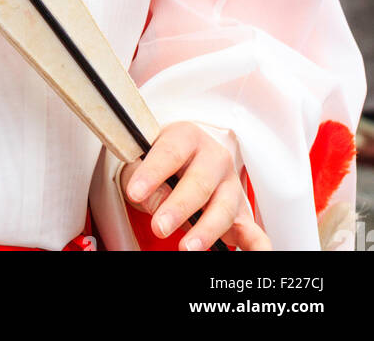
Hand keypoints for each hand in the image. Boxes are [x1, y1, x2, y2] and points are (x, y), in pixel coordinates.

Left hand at [120, 121, 271, 250]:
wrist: (181, 162)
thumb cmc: (158, 164)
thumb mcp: (141, 162)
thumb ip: (144, 181)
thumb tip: (156, 203)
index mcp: (186, 137)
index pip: (170, 153)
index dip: (152, 173)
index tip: (135, 192)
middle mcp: (214, 158)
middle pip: (200, 182)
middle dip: (179, 207)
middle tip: (159, 227)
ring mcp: (231, 186)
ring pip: (223, 207)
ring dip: (206, 229)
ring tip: (186, 247)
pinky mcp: (242, 214)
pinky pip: (255, 232)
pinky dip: (258, 247)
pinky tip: (256, 257)